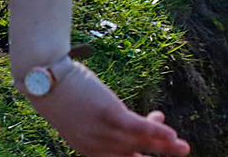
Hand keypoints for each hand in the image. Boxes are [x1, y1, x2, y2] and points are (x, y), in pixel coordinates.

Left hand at [29, 61, 188, 156]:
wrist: (44, 78)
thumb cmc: (58, 91)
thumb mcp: (79, 111)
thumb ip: (98, 117)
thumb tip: (114, 112)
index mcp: (86, 147)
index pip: (120, 156)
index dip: (143, 150)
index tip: (160, 136)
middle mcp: (94, 144)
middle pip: (133, 154)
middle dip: (159, 153)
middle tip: (183, 150)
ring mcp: (101, 131)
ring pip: (138, 143)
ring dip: (165, 145)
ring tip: (184, 147)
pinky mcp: (107, 115)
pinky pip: (136, 127)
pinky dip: (156, 132)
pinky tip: (171, 134)